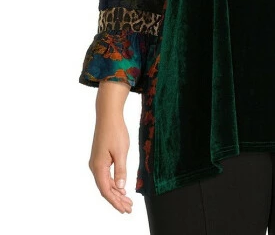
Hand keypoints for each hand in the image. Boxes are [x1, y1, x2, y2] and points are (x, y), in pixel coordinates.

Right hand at [88, 82, 133, 212]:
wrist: (108, 116)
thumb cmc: (115, 131)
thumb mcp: (121, 151)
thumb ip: (121, 170)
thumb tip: (120, 188)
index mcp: (98, 167)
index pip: (106, 190)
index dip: (116, 201)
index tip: (125, 209)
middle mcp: (95, 167)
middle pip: (105, 189)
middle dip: (117, 200)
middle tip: (129, 208)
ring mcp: (96, 163)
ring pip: (105, 183)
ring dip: (116, 193)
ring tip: (127, 201)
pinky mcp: (100, 159)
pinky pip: (106, 176)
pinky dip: (114, 184)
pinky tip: (121, 188)